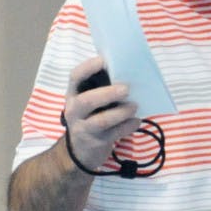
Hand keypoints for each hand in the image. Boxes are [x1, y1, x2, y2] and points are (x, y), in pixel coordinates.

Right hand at [62, 57, 139, 171]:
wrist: (80, 150)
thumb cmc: (91, 116)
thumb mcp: (90, 100)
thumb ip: (103, 86)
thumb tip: (130, 70)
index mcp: (73, 94)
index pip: (75, 77)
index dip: (88, 67)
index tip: (104, 60)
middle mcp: (74, 110)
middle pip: (86, 100)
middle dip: (107, 94)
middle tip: (126, 89)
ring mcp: (84, 128)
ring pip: (101, 120)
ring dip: (121, 112)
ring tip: (134, 106)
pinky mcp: (96, 142)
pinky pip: (114, 134)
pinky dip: (128, 126)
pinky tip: (136, 121)